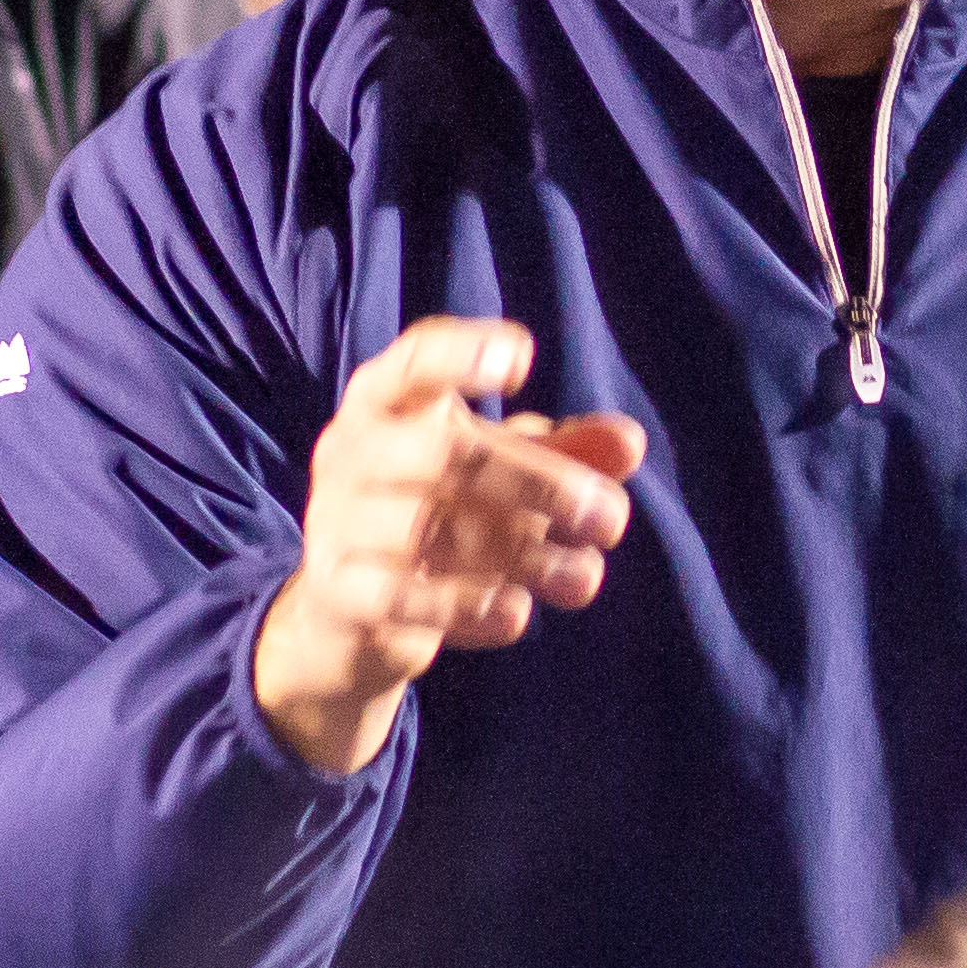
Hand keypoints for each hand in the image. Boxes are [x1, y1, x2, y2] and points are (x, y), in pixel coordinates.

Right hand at [249, 319, 644, 777]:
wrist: (350, 609)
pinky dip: (467, 607)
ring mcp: (335, 521)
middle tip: (611, 518)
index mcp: (388, 402)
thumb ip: (564, 453)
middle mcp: (351, 450)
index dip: (462, 352)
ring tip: (585, 577)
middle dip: (538, 484)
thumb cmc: (439, 509)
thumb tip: (630, 443)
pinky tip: (519, 615)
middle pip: (445, 453)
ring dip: (522, 554)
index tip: (521, 358)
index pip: (415, 361)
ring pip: (430, 531)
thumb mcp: (501, 471)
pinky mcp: (336, 592)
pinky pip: (401, 598)